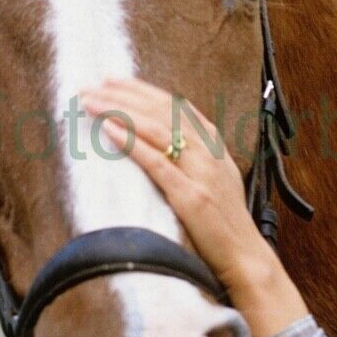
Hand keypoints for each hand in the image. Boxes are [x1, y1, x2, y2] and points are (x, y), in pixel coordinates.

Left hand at [79, 77, 273, 294]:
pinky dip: (132, 143)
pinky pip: (157, 163)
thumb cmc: (223, 222)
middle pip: (162, 111)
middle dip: (124, 95)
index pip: (174, 105)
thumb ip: (193, 156)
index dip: (142, 90)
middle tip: (93, 86)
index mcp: (213, 144)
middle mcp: (208, 152)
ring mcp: (201, 172)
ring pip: (157, 129)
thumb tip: (159, 141)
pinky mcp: (192, 197)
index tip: (113, 81)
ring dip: (121, 112)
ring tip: (92, 103)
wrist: (244, 256)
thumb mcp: (214, 178)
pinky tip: (109, 130)